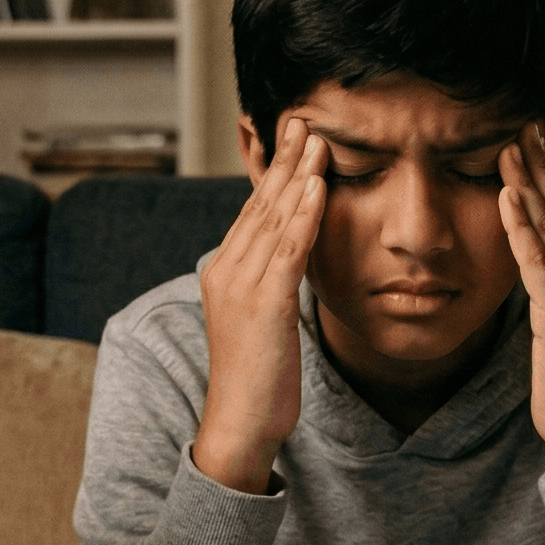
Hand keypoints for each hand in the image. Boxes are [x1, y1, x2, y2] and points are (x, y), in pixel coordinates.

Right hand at [194, 118, 326, 493]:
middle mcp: (227, 271)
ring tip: (316, 139)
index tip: (294, 141)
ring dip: (298, 176)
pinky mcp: (264, 304)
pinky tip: (319, 186)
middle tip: (303, 120)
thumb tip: (294, 263)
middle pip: (260, 205)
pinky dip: (304, 214)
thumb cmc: (259, 380)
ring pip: (273, 218)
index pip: (252, 213)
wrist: (240, 424)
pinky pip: (288, 249)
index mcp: (225, 273)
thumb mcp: (264, 323)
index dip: (275, 175)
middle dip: (284, 161)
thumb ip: (274, 286)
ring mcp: (242, 286)